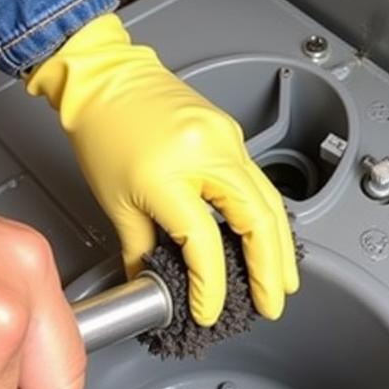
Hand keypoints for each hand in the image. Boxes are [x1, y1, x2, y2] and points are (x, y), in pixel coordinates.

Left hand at [27, 13, 299, 325]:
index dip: (211, 285)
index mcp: (169, 175)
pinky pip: (261, 183)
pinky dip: (269, 217)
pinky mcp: (233, 136)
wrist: (106, 78)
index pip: (203, 243)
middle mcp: (208, 155)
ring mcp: (227, 141)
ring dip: (281, 247)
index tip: (209, 311)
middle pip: (258, 221)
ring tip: (285, 280)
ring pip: (270, 203)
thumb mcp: (114, 201)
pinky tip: (272, 239)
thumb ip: (140, 248)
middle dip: (271, 270)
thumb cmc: (104, 130)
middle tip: (273, 303)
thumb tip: (154, 283)